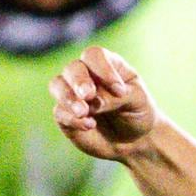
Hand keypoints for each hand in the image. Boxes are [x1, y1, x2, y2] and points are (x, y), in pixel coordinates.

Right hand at [50, 46, 156, 160]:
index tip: (120, 91)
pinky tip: (89, 125)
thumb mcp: (138, 101)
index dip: (103, 69)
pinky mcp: (65, 115)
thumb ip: (117, 98)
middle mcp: (85, 74)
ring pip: (57, 85)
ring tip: (83, 112)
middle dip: (79, 81)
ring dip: (68, 97)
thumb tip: (93, 101)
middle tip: (88, 95)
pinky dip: (72, 119)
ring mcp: (72, 93)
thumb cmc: (137, 112)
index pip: (94, 55)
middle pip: (72, 68)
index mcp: (105, 64)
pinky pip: (59, 112)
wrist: (133, 139)